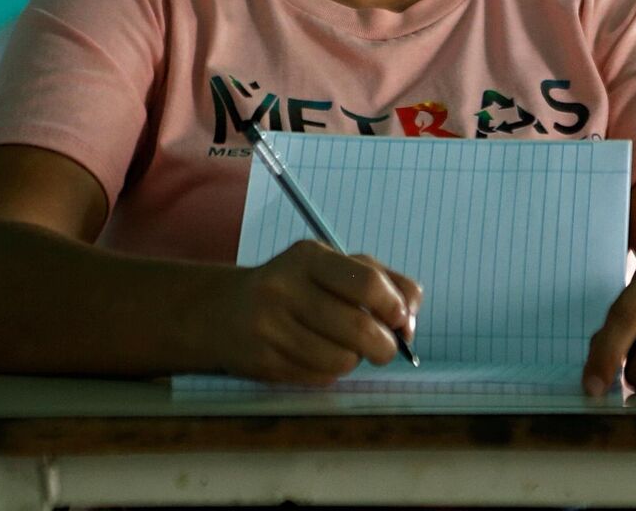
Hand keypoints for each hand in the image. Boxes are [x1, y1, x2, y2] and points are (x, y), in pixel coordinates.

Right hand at [205, 241, 420, 385]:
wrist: (224, 311)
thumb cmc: (296, 286)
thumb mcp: (334, 267)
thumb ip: (383, 282)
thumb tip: (411, 319)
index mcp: (309, 257)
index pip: (368, 284)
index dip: (395, 308)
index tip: (400, 319)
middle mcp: (285, 288)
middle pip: (360, 329)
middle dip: (385, 346)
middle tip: (385, 347)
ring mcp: (270, 327)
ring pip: (342, 360)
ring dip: (355, 361)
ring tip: (343, 348)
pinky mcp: (263, 361)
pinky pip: (319, 378)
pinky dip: (329, 373)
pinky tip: (315, 356)